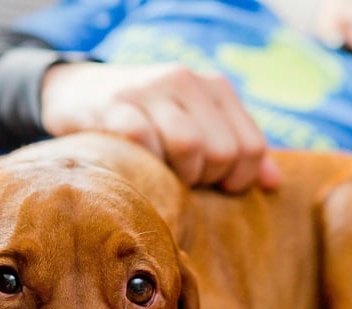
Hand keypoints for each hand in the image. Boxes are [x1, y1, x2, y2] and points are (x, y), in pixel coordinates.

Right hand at [40, 62, 279, 192]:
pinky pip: (144, 142)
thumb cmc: (148, 120)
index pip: (252, 147)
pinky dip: (145, 165)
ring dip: (177, 175)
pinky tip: (137, 165)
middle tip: (183, 179)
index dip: (238, 180)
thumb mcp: (197, 125)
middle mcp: (186, 80)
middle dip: (205, 179)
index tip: (214, 185)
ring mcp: (149, 90)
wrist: (77, 91)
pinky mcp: (114, 104)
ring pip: (189, 146)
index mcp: (215, 87)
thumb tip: (274, 184)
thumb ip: (236, 151)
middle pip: (223, 151)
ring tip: (163, 174)